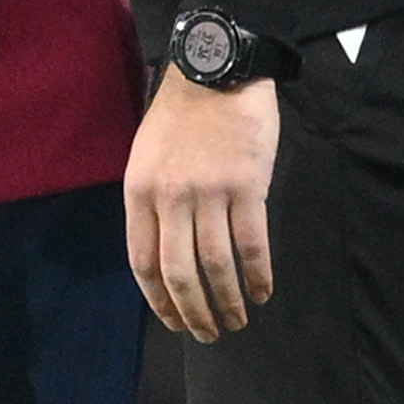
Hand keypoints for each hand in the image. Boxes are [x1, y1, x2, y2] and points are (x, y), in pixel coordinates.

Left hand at [124, 68, 278, 340]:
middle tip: (210, 334)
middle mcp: (170, 197)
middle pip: (180, 274)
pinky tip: (264, 291)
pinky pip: (252, 244)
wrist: (215, 69)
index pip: (143, 263)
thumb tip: (162, 254)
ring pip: (218, 266)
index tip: (175, 323)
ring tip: (239, 320)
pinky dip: (259, 275)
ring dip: (230, 302)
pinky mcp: (247, 186)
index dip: (160, 301)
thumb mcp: (146, 156)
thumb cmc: (180, 115)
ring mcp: (209, 193)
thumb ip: (151, 202)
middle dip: (195, 313)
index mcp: (140, 192)